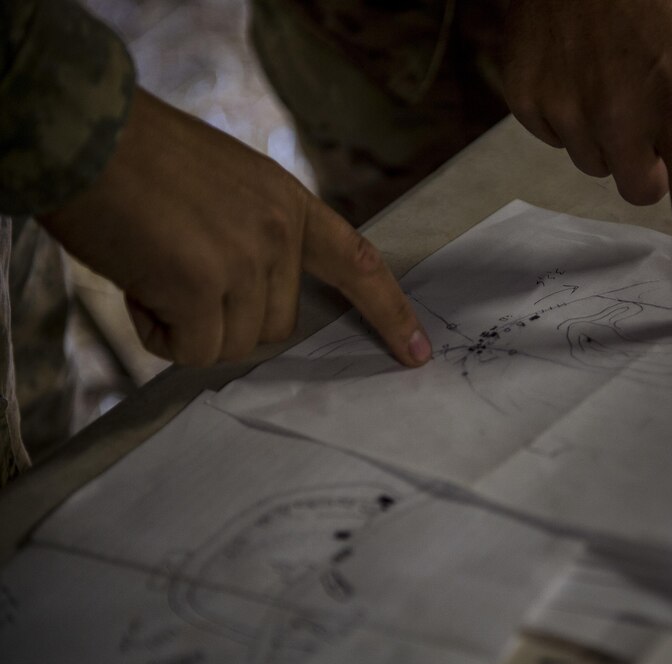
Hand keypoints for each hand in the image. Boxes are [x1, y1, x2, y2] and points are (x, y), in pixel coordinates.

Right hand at [39, 89, 430, 367]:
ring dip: (187, 326)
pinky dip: (161, 335)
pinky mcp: (202, 284)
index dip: (389, 312)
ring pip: (234, 343)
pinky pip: (195, 350)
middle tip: (175, 276)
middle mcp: (279, 232)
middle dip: (226, 319)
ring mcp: (246, 258)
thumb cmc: (141, 160)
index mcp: (290, 204)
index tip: (416, 351)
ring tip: (150, 271)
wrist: (83, 132)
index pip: (358, 264)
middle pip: (278, 325)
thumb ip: (257, 237)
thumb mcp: (228, 186)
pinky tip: (138, 287)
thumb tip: (253, 304)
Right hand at [502, 0, 671, 321]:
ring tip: (609, 75)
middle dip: (648, 164)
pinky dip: (568, 115)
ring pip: (595, 164)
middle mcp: (622, 117)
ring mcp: (569, 112)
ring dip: (607, 137)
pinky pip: (555, 137)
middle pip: (638, 189)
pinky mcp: (530, 102)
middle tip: (648, 111)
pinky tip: (576, 69)